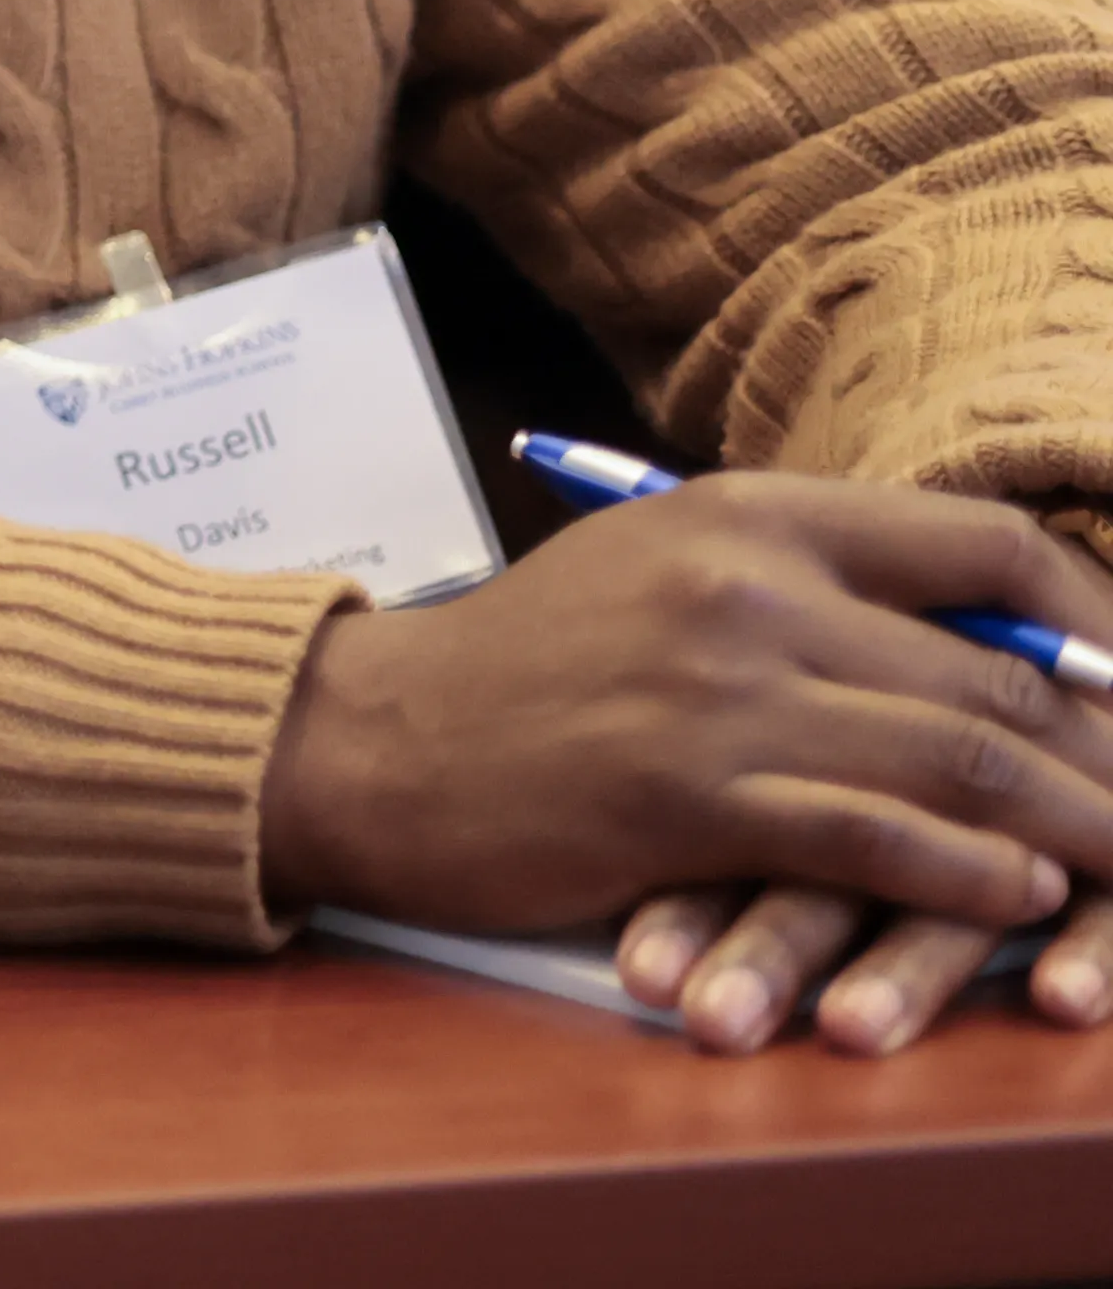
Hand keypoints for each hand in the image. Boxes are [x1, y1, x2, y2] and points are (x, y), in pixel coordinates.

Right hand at [262, 478, 1112, 1048]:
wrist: (368, 739)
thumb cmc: (525, 665)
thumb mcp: (664, 573)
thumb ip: (807, 588)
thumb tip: (986, 635)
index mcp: (747, 512)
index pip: (985, 543)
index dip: (1099, 619)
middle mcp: (745, 584)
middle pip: (1000, 667)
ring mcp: (716, 690)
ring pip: (964, 755)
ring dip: (1081, 824)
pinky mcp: (685, 795)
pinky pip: (877, 835)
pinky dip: (975, 874)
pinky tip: (1027, 895)